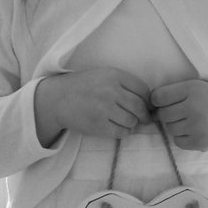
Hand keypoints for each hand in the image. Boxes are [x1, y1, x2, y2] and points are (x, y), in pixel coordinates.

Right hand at [35, 69, 150, 143]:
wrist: (58, 99)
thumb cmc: (85, 87)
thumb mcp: (104, 75)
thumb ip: (125, 84)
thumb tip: (149, 102)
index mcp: (114, 76)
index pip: (143, 90)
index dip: (148, 100)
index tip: (147, 106)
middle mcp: (111, 91)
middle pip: (140, 107)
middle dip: (144, 115)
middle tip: (143, 119)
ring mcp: (105, 109)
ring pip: (132, 121)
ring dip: (132, 124)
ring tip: (125, 121)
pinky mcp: (99, 125)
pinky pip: (121, 132)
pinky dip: (123, 132)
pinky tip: (116, 127)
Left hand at [151, 79, 207, 153]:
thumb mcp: (197, 87)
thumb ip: (174, 93)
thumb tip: (149, 108)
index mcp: (192, 89)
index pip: (158, 97)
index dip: (158, 100)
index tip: (165, 102)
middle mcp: (194, 107)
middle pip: (163, 114)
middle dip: (168, 114)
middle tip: (181, 113)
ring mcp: (197, 127)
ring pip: (170, 128)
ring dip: (176, 126)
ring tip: (190, 121)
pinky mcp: (200, 142)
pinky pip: (178, 141)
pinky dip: (182, 137)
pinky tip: (194, 131)